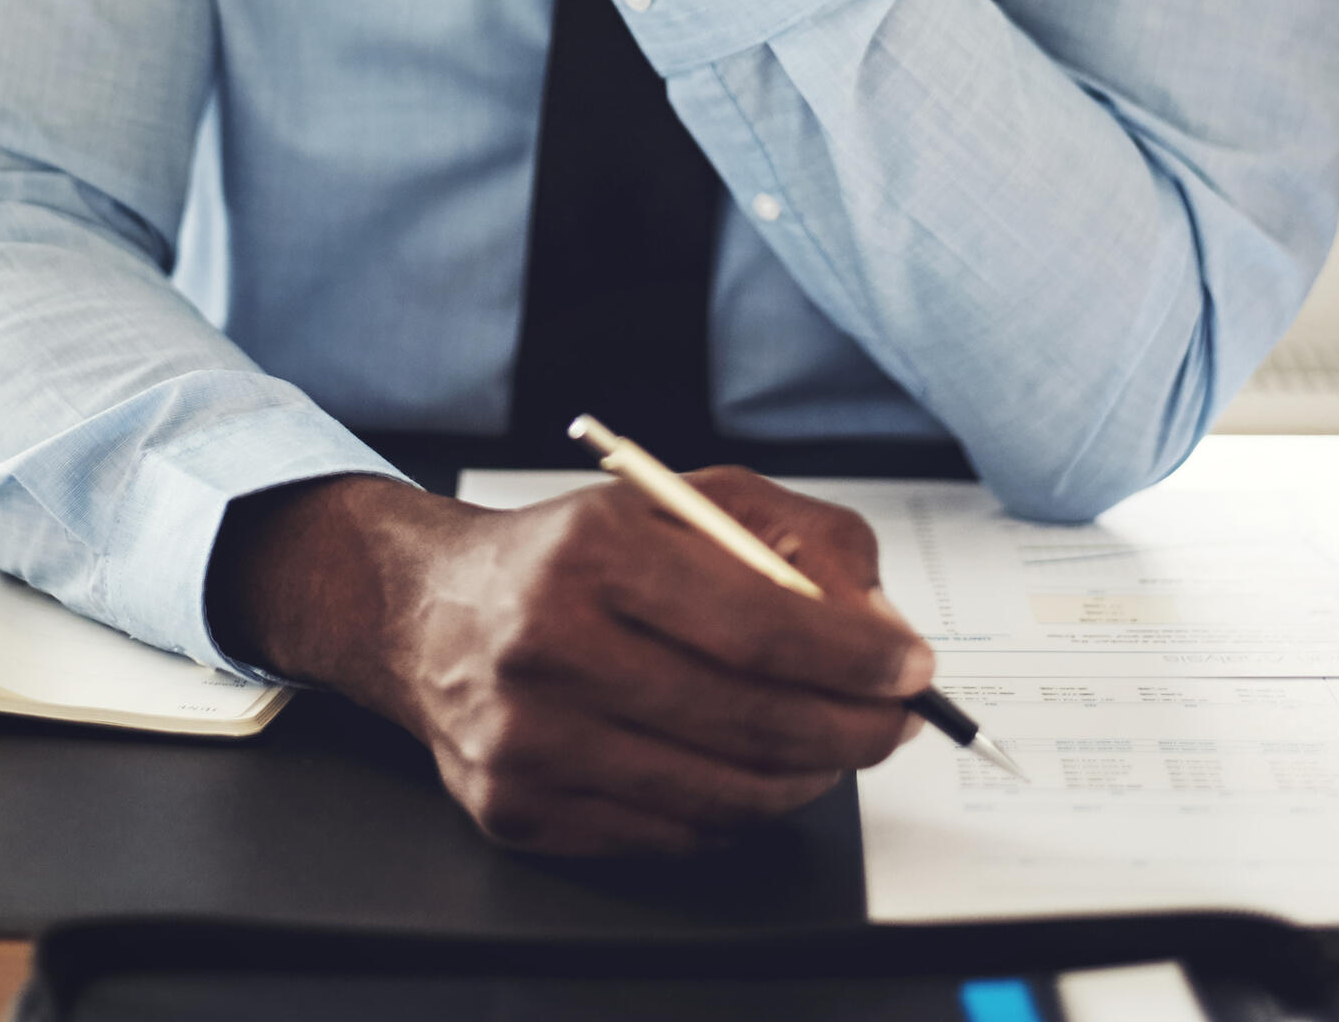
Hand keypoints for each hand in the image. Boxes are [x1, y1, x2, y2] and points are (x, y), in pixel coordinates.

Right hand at [211, 469, 933, 854]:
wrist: (428, 615)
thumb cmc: (570, 558)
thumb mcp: (682, 504)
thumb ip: (799, 538)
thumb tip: (879, 626)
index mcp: (589, 555)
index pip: (755, 628)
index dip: (851, 662)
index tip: (910, 672)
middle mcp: (545, 647)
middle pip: (747, 721)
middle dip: (850, 730)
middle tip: (894, 722)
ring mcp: (525, 741)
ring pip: (719, 793)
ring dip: (804, 779)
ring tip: (830, 748)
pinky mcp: (516, 810)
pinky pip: (670, 835)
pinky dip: (733, 812)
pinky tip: (746, 773)